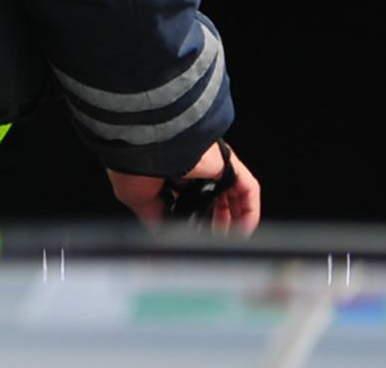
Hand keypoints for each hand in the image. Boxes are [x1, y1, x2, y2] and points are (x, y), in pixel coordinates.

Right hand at [107, 142, 259, 233]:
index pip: (194, 199)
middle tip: (214, 241)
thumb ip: (154, 216)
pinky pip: (247, 190)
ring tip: (231, 241)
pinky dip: (249, 212)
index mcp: (174, 172)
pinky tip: (243, 231)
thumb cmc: (136, 164)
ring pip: (235, 195)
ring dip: (236, 220)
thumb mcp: (140, 199)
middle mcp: (197, 167)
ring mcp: (214, 165)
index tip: (194, 236)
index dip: (197, 220)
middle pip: (217, 199)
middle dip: (218, 223)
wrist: (148, 144)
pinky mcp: (229, 165)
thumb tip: (162, 232)